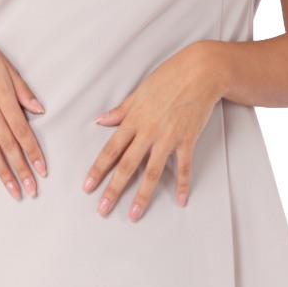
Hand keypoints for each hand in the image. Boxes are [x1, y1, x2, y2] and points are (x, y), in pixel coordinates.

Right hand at [0, 26, 47, 199]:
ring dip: (3, 173)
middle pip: (7, 145)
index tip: (42, 169)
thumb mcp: (7, 67)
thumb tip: (40, 110)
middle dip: (21, 169)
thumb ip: (23, 90)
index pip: (21, 129)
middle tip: (32, 189)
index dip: (32, 151)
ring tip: (14, 191)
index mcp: (2, 95)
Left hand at [81, 42, 220, 221]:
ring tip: (134, 214)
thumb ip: (120, 110)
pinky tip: (180, 200)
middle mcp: (148, 132)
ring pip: (152, 172)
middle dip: (113, 190)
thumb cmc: (168, 77)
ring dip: (142, 195)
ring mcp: (168, 138)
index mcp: (133, 119)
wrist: (200, 72)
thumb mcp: (139, 92)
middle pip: (126, 166)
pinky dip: (182, 185)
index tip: (87, 186)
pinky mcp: (187, 140)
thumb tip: (100, 120)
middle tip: (102, 209)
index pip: (110, 150)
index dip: (98, 169)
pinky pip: (184, 167)